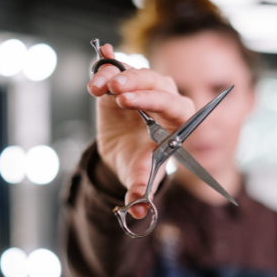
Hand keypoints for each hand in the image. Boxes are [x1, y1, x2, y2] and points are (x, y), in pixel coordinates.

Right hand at [87, 44, 193, 218]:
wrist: (122, 154)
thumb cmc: (137, 163)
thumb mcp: (138, 175)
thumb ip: (140, 189)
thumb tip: (139, 213)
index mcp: (177, 123)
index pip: (176, 105)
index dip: (154, 100)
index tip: (127, 102)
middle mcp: (166, 101)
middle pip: (158, 83)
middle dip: (137, 86)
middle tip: (115, 93)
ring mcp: (146, 90)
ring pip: (139, 72)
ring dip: (119, 76)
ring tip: (100, 87)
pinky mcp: (125, 84)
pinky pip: (119, 69)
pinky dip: (107, 68)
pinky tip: (100, 62)